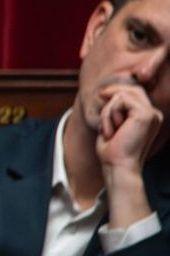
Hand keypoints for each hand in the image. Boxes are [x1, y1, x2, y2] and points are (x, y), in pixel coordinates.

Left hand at [96, 83, 162, 226]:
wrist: (117, 167)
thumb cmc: (112, 151)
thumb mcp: (111, 125)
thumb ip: (113, 108)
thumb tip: (105, 92)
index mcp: (148, 117)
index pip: (133, 92)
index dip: (115, 91)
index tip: (101, 96)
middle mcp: (153, 114)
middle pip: (131, 89)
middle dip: (110, 102)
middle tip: (105, 123)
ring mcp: (152, 114)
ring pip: (123, 94)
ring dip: (108, 112)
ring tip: (109, 130)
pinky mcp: (145, 115)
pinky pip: (120, 100)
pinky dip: (109, 114)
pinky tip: (112, 131)